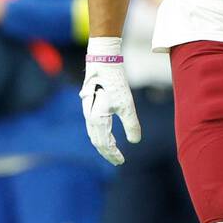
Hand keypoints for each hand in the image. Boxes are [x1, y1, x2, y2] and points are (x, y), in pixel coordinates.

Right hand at [79, 37, 140, 164]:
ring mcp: (87, 110)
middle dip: (107, 152)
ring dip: (102, 144)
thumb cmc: (115, 82)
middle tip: (118, 160)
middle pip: (97, 141)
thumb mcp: (127, 104)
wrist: (102, 60)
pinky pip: (92, 125)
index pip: (104, 144)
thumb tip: (135, 141)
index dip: (113, 154)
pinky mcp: (89, 103)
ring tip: (111, 150)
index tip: (121, 161)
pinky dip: (99, 134)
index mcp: (97, 120)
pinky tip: (105, 132)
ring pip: (93, 133)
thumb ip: (131, 124)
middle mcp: (89, 117)